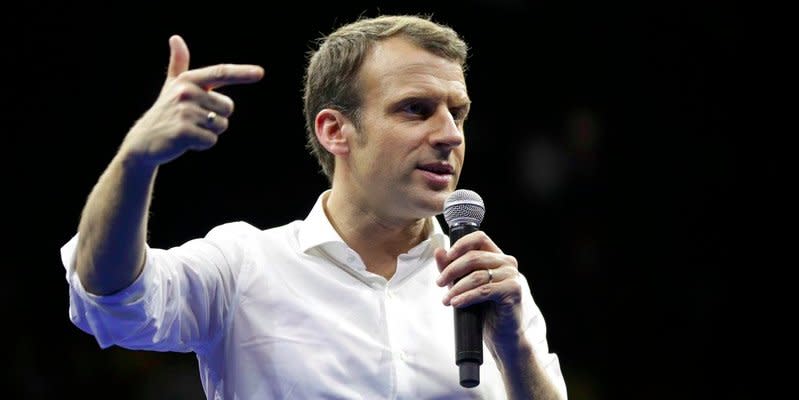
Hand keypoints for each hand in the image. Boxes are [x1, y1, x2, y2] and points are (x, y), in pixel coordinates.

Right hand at [118, 35, 263, 167]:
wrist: (144, 140)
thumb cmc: (165, 111)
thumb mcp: (172, 86)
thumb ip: (178, 63)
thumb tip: (175, 38)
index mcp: (189, 80)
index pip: (220, 73)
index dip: (241, 73)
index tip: (260, 72)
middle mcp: (187, 93)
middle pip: (228, 108)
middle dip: (216, 118)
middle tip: (195, 120)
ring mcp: (185, 112)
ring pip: (221, 126)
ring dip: (209, 132)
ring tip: (189, 129)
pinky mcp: (184, 132)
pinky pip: (212, 140)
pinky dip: (202, 144)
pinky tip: (186, 141)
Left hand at [435, 231, 525, 348]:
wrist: (502, 335)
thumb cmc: (484, 309)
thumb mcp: (463, 286)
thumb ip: (451, 268)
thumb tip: (438, 251)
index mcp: (497, 256)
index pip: (479, 238)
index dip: (461, 244)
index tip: (447, 256)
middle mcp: (507, 262)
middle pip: (474, 257)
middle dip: (452, 270)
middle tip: (439, 282)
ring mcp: (512, 276)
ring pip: (477, 275)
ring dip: (457, 287)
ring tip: (446, 299)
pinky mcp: (513, 291)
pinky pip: (484, 290)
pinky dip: (466, 297)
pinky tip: (455, 303)